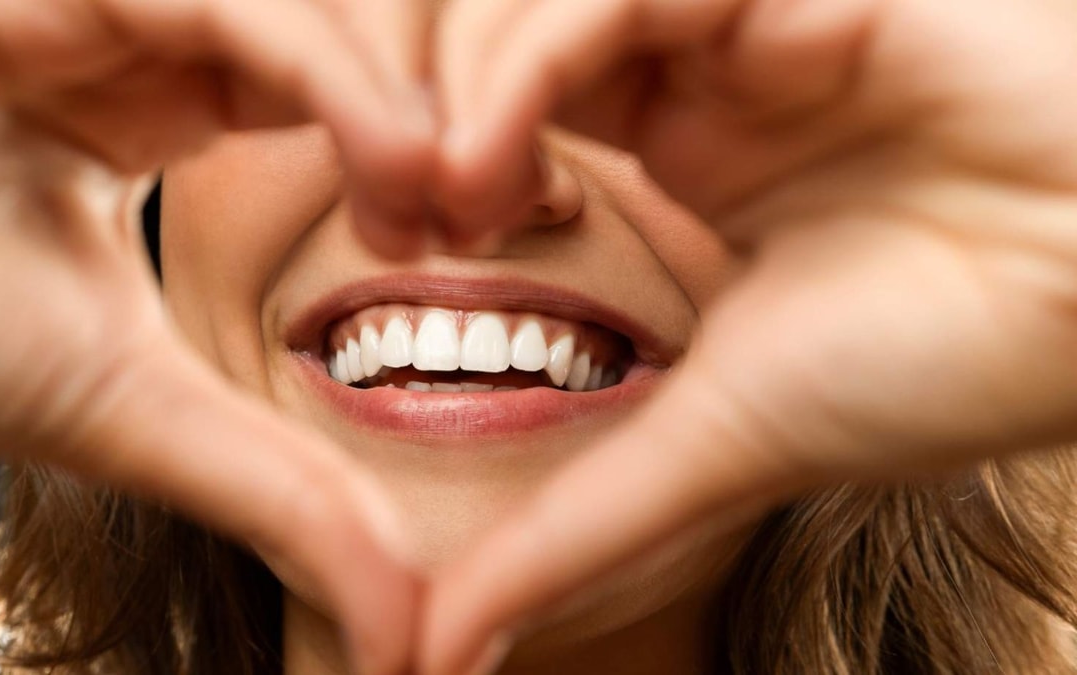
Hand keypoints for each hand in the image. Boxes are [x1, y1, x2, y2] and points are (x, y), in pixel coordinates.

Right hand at [0, 1, 430, 671]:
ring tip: (439, 203)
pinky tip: (392, 159)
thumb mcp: (132, 408)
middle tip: (489, 209)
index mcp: (153, 103)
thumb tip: (405, 617)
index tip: (475, 234)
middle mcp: (137, 35)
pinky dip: (326, 69)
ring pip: (300, 3)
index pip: (333, 82)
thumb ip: (273, 487)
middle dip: (435, 110)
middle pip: (341, 26)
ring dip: (396, 93)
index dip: (417, 145)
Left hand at [424, 1, 1076, 671]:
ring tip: (460, 189)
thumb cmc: (940, 362)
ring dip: (476, 82)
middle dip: (420, 113)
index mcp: (684, 154)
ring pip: (547, 1)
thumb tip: (446, 650)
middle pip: (496, 41)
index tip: (395, 242)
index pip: (498, 110)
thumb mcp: (712, 443)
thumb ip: (576, 530)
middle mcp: (701, 77)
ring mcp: (744, 21)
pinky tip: (540, 139)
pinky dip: (557, 46)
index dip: (423, 162)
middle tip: (398, 212)